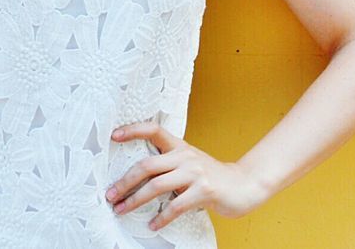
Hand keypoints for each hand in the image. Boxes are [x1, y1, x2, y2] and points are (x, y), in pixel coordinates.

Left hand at [104, 119, 268, 229]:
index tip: (114, 135)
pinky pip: (176, 206)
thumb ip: (169, 164)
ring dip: (135, 200)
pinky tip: (153, 224)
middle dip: (125, 181)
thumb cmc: (211, 176)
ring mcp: (195, 173)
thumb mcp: (190, 162)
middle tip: (110, 194)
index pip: (154, 130)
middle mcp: (185, 156)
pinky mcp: (204, 191)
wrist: (244, 184)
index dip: (133, 130)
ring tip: (121, 209)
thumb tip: (138, 176)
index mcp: (180, 146)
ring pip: (157, 186)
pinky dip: (162, 217)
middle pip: (147, 165)